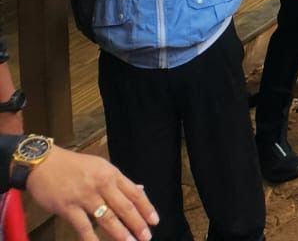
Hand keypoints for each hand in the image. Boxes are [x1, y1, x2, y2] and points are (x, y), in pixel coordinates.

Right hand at [24, 147, 158, 240]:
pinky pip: (83, 226)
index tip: (154, 221)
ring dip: (120, 233)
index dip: (146, 208)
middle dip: (137, 224)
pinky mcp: (68, 207)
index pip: (134, 193)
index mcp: (111, 174)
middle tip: (146, 237)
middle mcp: (101, 184)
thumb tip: (139, 189)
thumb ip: (118, 181)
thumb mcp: (100, 167)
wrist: (44, 163)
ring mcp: (84, 196)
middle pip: (124, 207)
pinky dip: (91, 238)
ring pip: (107, 218)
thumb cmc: (74, 166)